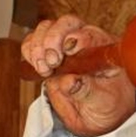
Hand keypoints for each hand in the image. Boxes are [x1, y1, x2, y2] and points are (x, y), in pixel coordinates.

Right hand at [22, 15, 135, 136]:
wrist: (96, 113)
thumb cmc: (106, 103)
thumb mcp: (102, 101)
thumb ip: (86, 91)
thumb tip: (69, 82)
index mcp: (105, 49)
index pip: (90, 34)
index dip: (77, 39)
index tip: (69, 51)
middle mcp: (85, 41)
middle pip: (67, 23)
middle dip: (54, 39)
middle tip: (52, 61)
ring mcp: (64, 45)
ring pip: (47, 28)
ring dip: (39, 45)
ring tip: (44, 68)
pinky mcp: (47, 53)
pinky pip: (33, 41)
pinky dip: (29, 50)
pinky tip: (36, 65)